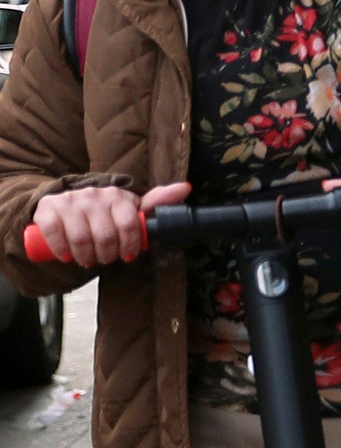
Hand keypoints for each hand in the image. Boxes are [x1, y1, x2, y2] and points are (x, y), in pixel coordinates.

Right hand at [30, 182, 188, 266]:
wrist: (64, 202)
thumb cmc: (103, 211)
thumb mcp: (131, 206)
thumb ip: (157, 201)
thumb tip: (185, 188)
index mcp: (118, 196)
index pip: (129, 225)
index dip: (129, 246)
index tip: (127, 255)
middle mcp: (94, 195)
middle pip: (105, 236)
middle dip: (107, 255)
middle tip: (105, 259)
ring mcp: (70, 201)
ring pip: (80, 238)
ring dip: (85, 256)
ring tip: (88, 259)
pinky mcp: (48, 209)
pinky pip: (54, 233)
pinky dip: (61, 250)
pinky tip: (66, 256)